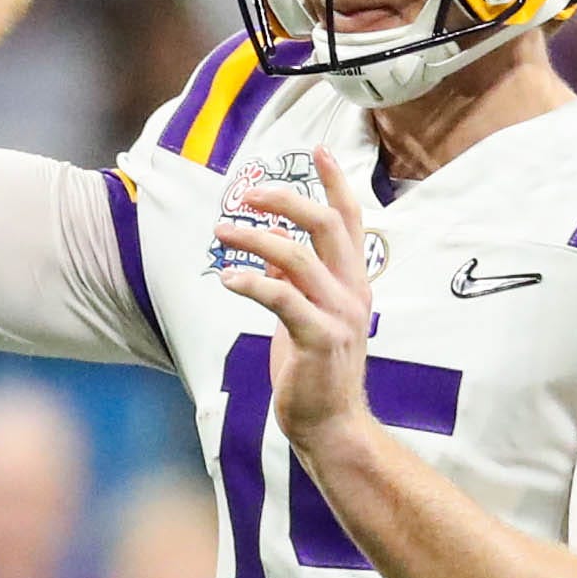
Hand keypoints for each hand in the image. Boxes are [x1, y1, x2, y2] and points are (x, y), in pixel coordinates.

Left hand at [211, 146, 375, 457]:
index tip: (319, 150)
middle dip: (286, 200)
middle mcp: (353, 293)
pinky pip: (282, 299)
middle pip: (326, 226)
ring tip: (222, 231)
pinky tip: (227, 278)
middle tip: (249, 192)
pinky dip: (252, 282)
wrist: (333, 427)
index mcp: (354, 283)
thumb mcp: (312, 317)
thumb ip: (300, 282)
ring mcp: (339, 316)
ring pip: (299, 257)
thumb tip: (271, 250)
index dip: (336, 183)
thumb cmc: (317, 372)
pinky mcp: (318, 341)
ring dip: (255, 239)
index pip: (351, 221)